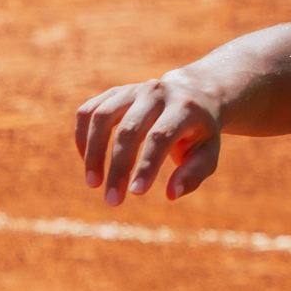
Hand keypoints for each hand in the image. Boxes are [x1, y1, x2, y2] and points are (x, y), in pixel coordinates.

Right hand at [74, 73, 223, 205]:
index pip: (159, 137)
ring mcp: (131, 90)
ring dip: (93, 153)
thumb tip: (172, 195)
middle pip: (129, 130)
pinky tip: (88, 162)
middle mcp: (156, 93)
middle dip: (118, 168)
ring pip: (101, 117)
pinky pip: (88, 112)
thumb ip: (193, 175)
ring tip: (93, 184)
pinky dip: (83, 137)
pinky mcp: (113, 93)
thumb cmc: (199, 134)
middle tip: (112, 200)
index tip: (136, 193)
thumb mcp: (208, 154)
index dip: (146, 166)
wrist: (193, 97)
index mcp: (184, 107)